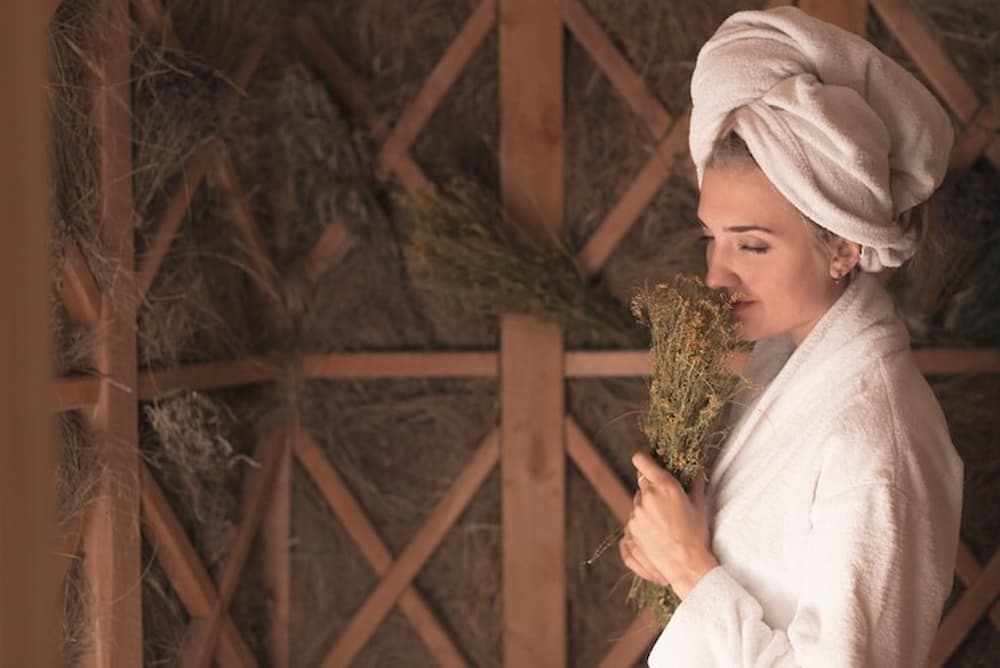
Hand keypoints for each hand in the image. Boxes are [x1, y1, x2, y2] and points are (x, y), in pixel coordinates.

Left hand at [624, 452, 717, 598]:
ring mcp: (635, 515)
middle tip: (667, 502)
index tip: (647, 461)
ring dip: (647, 508)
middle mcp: (646, 497)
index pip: (642, 461)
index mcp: (663, 486)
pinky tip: (656, 534)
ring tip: (664, 523)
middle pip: (642, 484)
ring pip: (637, 503)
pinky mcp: (629, 531)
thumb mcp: (699, 505)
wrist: (686, 565)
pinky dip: (641, 524)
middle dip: (652, 488)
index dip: (644, 459)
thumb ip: (695, 483)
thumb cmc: (696, 534)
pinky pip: (633, 521)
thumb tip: (697, 469)